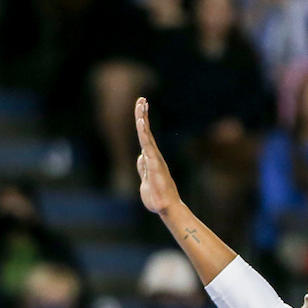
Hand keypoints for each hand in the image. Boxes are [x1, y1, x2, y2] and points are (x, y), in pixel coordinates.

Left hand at [135, 98, 179, 215]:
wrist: (166, 208)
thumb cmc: (157, 197)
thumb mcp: (145, 181)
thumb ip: (143, 169)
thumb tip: (141, 158)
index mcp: (150, 159)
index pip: (145, 137)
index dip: (142, 122)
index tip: (142, 106)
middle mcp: (153, 157)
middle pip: (146, 132)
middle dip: (143, 115)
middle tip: (142, 99)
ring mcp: (155, 160)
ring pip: (147, 138)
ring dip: (144, 122)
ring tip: (141, 107)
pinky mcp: (155, 166)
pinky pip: (149, 147)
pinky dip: (145, 135)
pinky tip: (142, 124)